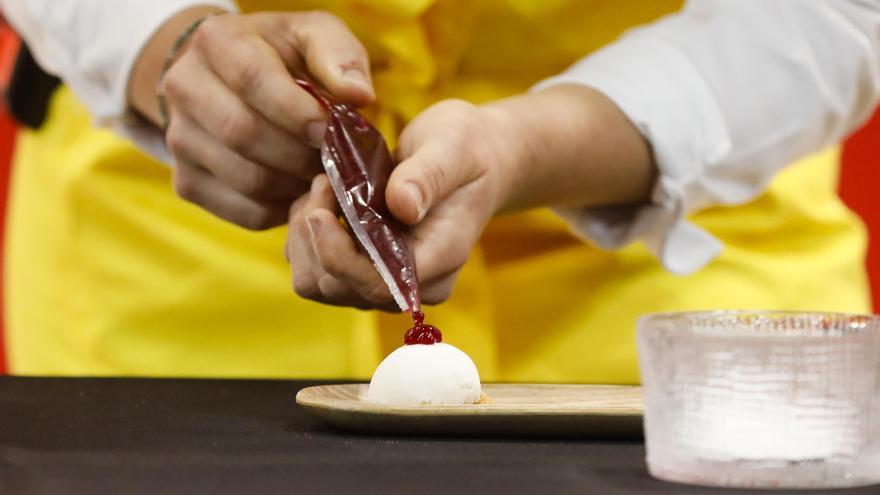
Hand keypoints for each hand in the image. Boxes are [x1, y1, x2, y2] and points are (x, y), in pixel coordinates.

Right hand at [130, 10, 373, 228]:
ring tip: (321, 173)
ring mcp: (179, 140)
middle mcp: (183, 88)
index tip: (328, 130)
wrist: (233, 79)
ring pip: (246, 178)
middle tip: (332, 159)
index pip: (252, 79)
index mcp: (216, 41)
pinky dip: (284, 209)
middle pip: (243, 134)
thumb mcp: (314, 36)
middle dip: (300, 154)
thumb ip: (338, 56)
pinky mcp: (188, 183)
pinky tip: (301, 191)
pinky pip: (245, 211)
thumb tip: (359, 95)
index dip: (296, 111)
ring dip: (296, 184)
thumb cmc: (286, 56)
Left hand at [286, 100, 506, 309]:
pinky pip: (313, 268)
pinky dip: (305, 234)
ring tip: (321, 187)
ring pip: (317, 283)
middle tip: (324, 181)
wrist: (471, 158)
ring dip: (305, 236)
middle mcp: (409, 284)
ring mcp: (382, 280)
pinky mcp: (360, 269)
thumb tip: (402, 206)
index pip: (379, 285)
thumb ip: (428, 177)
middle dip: (316, 237)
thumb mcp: (452, 150)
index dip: (339, 257)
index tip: (320, 212)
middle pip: (338, 288)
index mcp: (438, 261)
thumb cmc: (466, 151)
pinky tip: (320, 198)